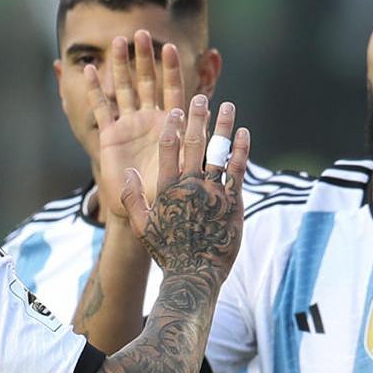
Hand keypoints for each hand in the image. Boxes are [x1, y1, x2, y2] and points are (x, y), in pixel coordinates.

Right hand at [84, 30, 184, 220]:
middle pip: (147, 82)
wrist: (150, 212)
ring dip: (121, 66)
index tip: (171, 47)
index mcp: (171, 126)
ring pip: (124, 89)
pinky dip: (95, 89)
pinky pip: (102, 108)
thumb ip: (194, 134)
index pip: (172, 90)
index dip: (170, 69)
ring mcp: (129, 126)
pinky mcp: (110, 136)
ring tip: (119, 41)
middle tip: (142, 33)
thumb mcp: (187, 162)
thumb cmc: (174, 193)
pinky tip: (91, 69)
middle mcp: (150, 121)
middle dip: (145, 58)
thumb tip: (208, 107)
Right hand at [122, 98, 248, 281]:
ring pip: (219, 151)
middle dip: (197, 117)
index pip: (168, 149)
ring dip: (223, 126)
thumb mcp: (142, 227)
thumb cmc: (167, 252)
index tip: (175, 111)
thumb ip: (133, 198)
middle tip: (200, 98)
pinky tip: (244, 132)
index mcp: (167, 189)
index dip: (172, 127)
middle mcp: (190, 185)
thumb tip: (128, 172)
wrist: (195, 275)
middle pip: (194, 143)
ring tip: (228, 106)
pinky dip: (240, 148)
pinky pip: (237, 169)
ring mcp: (213, 192)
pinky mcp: (233, 201)